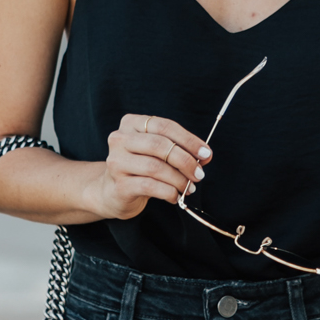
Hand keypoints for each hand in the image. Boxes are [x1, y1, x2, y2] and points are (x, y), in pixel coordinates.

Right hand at [86, 114, 212, 220]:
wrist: (112, 192)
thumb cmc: (140, 168)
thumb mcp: (158, 153)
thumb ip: (180, 149)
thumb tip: (206, 155)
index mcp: (131, 123)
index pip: (164, 126)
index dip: (188, 140)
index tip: (206, 153)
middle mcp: (120, 139)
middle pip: (159, 145)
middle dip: (185, 160)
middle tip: (199, 174)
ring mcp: (116, 162)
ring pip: (155, 167)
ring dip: (179, 179)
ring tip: (189, 187)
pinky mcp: (119, 185)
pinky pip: (150, 186)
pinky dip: (169, 192)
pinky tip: (175, 196)